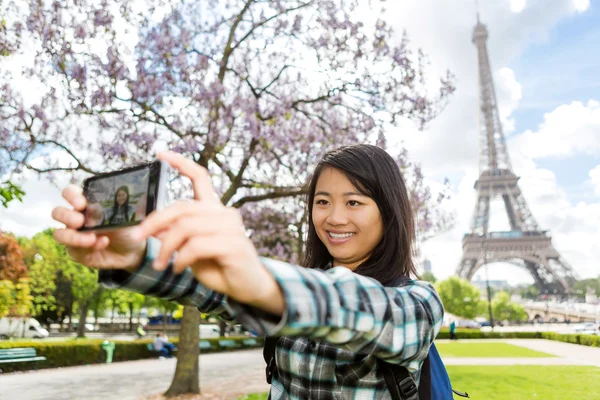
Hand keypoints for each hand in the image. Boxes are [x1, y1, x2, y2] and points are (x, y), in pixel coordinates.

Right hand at [51, 186, 146, 270]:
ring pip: (59, 234)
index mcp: (87, 203)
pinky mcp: (77, 252)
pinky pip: (74, 250)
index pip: (70, 193)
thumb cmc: (129, 229)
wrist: (131, 252)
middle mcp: (77, 217)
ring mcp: (74, 235)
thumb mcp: (133, 218)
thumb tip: (146, 203)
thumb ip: (134, 210)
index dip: (70, 195)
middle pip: (58, 212)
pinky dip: (88, 247)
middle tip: (81, 221)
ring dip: (73, 236)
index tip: (81, 202)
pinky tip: (102, 243)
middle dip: (66, 216)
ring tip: (92, 237)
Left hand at [131, 151, 283, 314]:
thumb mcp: (192, 251)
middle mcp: (224, 213)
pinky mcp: (234, 245)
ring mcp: (232, 228)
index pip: (200, 177)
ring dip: (166, 248)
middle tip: (138, 237)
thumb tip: (153, 228)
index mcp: (215, 210)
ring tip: (161, 264)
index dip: (181, 163)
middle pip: (182, 207)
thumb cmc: (220, 267)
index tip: (160, 153)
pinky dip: (181, 259)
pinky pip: (196, 246)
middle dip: (154, 222)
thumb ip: (177, 236)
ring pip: (185, 227)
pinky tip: (178, 269)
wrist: (248, 288)